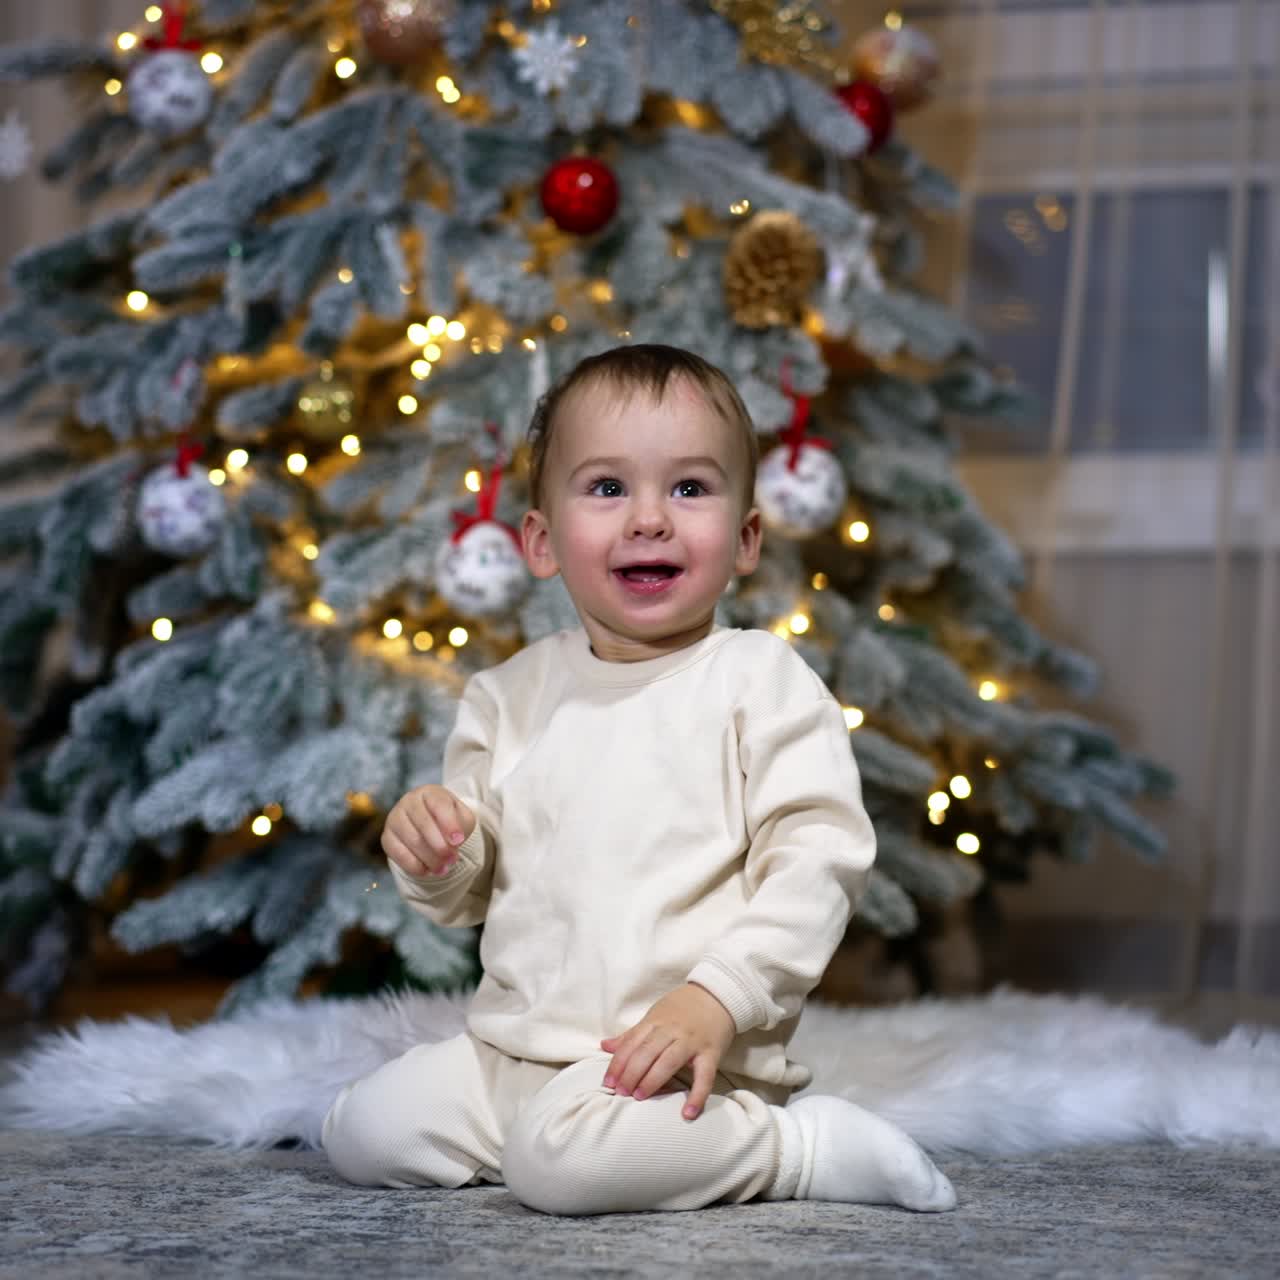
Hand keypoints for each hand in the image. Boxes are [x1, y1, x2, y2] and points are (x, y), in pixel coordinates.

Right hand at [381, 784, 475, 877]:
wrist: (431, 828)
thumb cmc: (449, 821)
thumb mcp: (462, 819)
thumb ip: (462, 826)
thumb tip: (453, 842)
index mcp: (430, 792)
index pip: (438, 804)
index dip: (449, 823)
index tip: (458, 841)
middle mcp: (409, 801)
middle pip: (424, 824)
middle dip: (440, 846)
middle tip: (452, 859)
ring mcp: (395, 818)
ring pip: (412, 840)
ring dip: (430, 858)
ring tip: (444, 868)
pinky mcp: (387, 837)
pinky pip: (398, 854)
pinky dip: (415, 866)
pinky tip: (428, 871)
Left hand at [599, 983, 735, 1121]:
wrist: (718, 996)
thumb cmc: (682, 1009)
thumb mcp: (655, 1015)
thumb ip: (632, 1034)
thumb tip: (605, 1046)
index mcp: (656, 1022)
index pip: (632, 1043)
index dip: (618, 1063)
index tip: (608, 1082)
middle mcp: (672, 1031)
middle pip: (646, 1052)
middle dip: (630, 1073)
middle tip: (620, 1093)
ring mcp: (692, 1042)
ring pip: (668, 1061)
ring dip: (652, 1080)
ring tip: (639, 1097)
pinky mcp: (711, 1053)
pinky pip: (704, 1077)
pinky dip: (697, 1096)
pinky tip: (687, 1113)